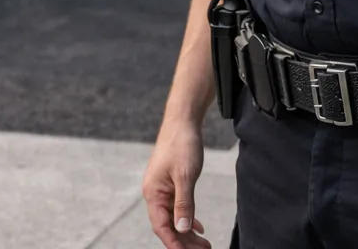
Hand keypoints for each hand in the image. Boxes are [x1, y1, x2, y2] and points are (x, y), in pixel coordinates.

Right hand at [142, 117, 212, 248]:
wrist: (182, 120)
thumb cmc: (182, 145)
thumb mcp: (185, 176)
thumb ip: (184, 204)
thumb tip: (182, 229)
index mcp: (153, 193)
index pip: (162, 227)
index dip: (175, 244)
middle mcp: (154, 193)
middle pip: (168, 225)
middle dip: (184, 241)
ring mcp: (162, 188)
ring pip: (174, 217)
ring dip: (187, 232)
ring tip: (204, 244)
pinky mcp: (170, 183)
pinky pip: (177, 207)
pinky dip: (188, 217)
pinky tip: (198, 226)